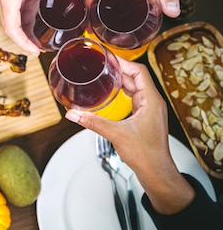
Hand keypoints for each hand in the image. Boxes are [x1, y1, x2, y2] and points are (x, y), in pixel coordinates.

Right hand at [0, 0, 81, 55]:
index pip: (12, 29)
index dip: (23, 43)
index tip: (36, 52)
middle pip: (10, 27)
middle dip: (23, 40)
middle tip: (39, 48)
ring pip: (9, 17)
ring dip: (21, 27)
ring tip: (36, 33)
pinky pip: (10, 5)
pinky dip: (20, 12)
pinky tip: (33, 8)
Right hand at [65, 59, 195, 213]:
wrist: (156, 171)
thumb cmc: (146, 154)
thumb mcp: (116, 134)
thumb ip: (93, 122)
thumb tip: (73, 113)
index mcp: (151, 100)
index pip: (139, 71)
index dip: (123, 62)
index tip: (108, 58)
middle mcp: (152, 102)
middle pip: (136, 77)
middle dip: (118, 70)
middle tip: (101, 65)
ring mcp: (149, 109)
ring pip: (135, 87)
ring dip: (120, 80)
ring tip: (103, 75)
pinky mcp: (145, 117)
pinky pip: (134, 97)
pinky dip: (122, 91)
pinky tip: (110, 93)